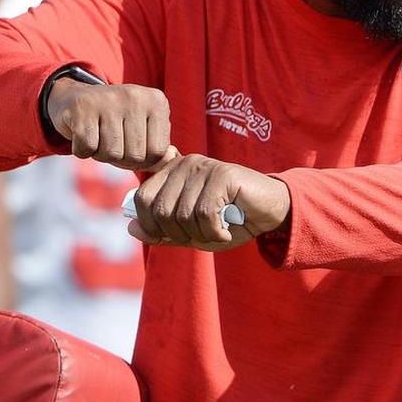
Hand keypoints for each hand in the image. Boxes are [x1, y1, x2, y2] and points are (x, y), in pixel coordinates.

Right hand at [47, 78, 173, 169]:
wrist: (77, 98)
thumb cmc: (116, 121)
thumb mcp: (144, 129)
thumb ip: (159, 148)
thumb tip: (172, 159)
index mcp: (156, 101)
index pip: (157, 152)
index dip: (143, 159)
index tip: (132, 144)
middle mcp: (135, 96)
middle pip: (135, 156)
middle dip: (121, 159)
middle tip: (111, 140)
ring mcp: (108, 99)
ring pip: (111, 154)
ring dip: (101, 154)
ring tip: (98, 135)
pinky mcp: (82, 107)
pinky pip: (87, 148)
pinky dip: (82, 150)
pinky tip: (84, 133)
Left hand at [129, 154, 290, 250]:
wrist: (270, 211)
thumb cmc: (230, 220)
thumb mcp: (192, 232)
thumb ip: (162, 231)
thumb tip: (131, 229)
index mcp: (171, 173)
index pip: (142, 200)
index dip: (152, 227)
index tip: (175, 237)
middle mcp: (184, 164)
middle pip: (160, 210)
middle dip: (179, 235)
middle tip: (201, 237)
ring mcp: (203, 167)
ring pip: (183, 214)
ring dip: (201, 235)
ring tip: (217, 232)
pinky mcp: (222, 174)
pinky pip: (205, 213)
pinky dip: (215, 231)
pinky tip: (226, 230)